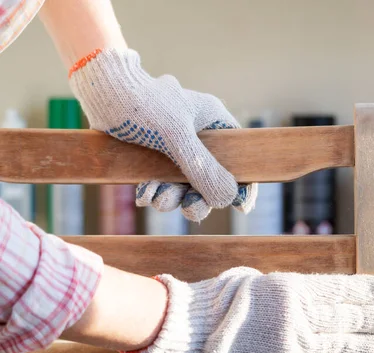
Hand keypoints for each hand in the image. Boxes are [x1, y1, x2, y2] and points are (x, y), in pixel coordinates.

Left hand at [69, 48, 256, 222]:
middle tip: (191, 211)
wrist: (101, 91)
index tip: (240, 206)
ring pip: (183, 181)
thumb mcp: (178, 139)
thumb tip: (228, 199)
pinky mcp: (152, 151)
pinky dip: (154, 190)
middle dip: (198, 196)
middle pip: (210, 176)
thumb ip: (204, 169)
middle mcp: (198, 133)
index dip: (243, 182)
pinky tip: (144, 194)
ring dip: (172, 196)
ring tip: (156, 200)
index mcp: (213, 120)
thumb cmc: (143, 105)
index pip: (240, 156)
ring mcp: (175, 143)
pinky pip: (161, 179)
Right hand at [123, 268, 373, 352]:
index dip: (365, 292)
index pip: (338, 290)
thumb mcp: (259, 279)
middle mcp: (296, 317)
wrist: (193, 328)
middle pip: (346, 319)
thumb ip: (292, 290)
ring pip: (342, 345)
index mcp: (289, 289)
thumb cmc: (223, 297)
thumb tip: (320, 300)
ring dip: (372, 345)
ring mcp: (292, 343)